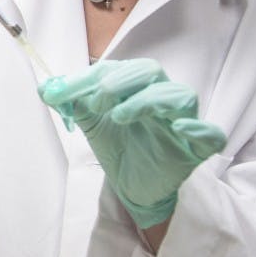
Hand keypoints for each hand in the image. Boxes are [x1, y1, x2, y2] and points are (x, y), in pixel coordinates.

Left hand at [38, 59, 225, 228]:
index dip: (85, 78)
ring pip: (180, 96)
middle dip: (120, 81)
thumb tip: (44, 87)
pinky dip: (198, 128)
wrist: (133, 187)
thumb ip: (72, 104)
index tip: (57, 94)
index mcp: (135, 86)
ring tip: (120, 117)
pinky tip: (180, 129)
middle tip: (96, 100)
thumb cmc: (118, 147)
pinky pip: (211, 134)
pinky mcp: (196, 149)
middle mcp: (161, 97)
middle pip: (151, 71)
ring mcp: (182, 122)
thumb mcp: (90, 123)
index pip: (114, 69)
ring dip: (148, 100)